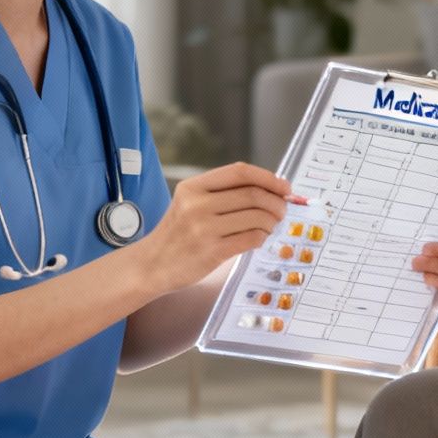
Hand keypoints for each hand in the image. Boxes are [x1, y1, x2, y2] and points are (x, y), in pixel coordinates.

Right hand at [132, 163, 298, 293]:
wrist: (152, 264)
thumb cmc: (178, 233)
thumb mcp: (190, 203)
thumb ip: (222, 193)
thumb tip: (269, 189)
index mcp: (193, 186)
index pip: (240, 172)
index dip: (268, 177)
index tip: (284, 187)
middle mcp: (197, 204)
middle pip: (252, 195)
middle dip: (276, 202)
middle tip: (282, 209)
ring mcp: (204, 228)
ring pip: (256, 217)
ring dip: (271, 221)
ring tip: (270, 225)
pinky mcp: (212, 252)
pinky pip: (251, 239)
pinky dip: (262, 237)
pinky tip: (259, 238)